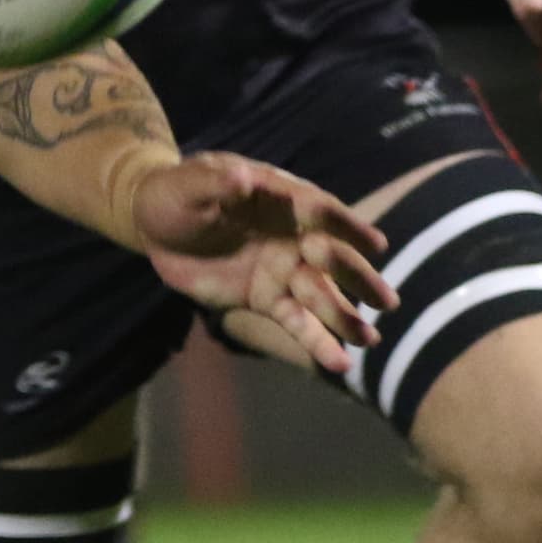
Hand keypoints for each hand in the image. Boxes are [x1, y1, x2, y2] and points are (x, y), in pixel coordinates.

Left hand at [136, 152, 392, 376]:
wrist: (156, 226)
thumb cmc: (176, 194)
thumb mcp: (187, 184)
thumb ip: (214, 184)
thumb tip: (241, 178)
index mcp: (280, 199)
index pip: (319, 210)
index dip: (347, 225)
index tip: (375, 244)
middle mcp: (292, 235)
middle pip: (331, 257)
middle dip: (357, 278)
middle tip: (386, 302)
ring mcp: (283, 269)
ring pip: (321, 295)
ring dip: (345, 317)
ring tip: (369, 340)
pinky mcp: (268, 299)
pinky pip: (297, 323)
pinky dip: (318, 343)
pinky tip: (340, 364)